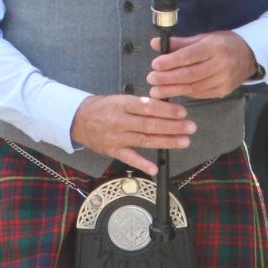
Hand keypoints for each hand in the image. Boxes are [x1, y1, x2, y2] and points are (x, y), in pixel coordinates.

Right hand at [69, 94, 193, 175]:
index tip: (183, 112)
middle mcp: (119, 121)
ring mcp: (116, 137)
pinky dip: (142, 164)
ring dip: (166, 142)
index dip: (167, 110)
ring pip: (144, 140)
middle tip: (190, 127)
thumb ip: (139, 104)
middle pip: (150, 124)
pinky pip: (129, 158)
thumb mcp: (118, 99)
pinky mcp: (112, 150)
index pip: (148, 107)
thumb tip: (164, 107)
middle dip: (173, 126)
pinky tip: (155, 168)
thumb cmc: (101, 107)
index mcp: (121, 105)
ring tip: (184, 141)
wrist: (76, 119)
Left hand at [147, 30, 255, 100]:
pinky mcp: (223, 90)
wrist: (249, 55)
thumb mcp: (203, 38)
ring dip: (172, 89)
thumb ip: (179, 43)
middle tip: (151, 79)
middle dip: (167, 78)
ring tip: (155, 90)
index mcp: (215, 47)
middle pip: (189, 74)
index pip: (188, 56)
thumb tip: (155, 43)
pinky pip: (200, 94)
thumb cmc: (222, 44)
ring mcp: (224, 80)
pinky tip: (172, 91)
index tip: (155, 65)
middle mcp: (221, 64)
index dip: (170, 62)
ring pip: (193, 87)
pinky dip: (184, 93)